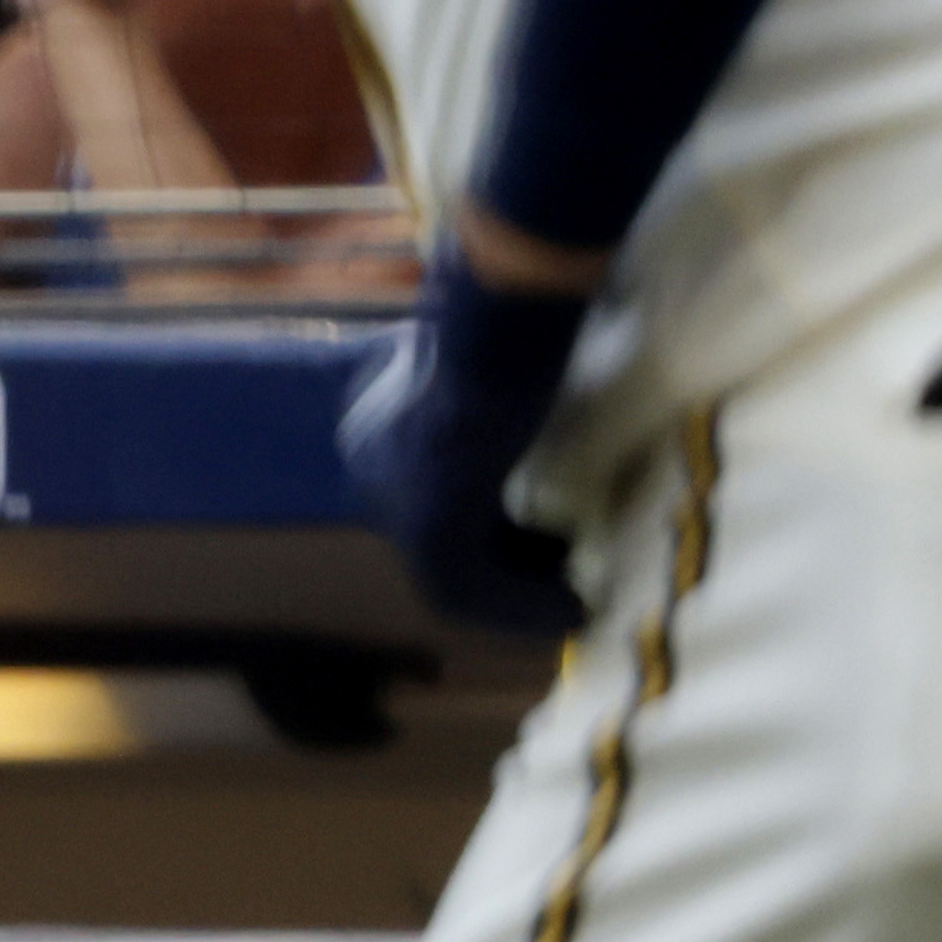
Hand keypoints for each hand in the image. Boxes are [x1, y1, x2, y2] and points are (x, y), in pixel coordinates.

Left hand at [333, 236, 593, 634]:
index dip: (491, 528)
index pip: (433, 500)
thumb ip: (483, 413)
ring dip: (515, 598)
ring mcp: (392, 501)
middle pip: (440, 541)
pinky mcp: (426, 526)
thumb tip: (512, 433)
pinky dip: (521, 608)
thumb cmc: (506, 336)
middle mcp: (369, 471)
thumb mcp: (486, 377)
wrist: (502, 329)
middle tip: (563, 572)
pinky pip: (467, 588)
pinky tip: (571, 612)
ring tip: (572, 605)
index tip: (545, 540)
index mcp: (373, 432)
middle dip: (504, 563)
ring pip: (451, 574)